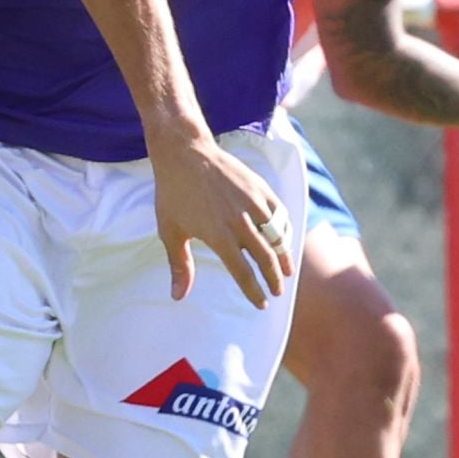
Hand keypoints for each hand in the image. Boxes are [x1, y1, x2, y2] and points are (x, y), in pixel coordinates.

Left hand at [149, 132, 295, 306]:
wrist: (185, 153)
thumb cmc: (173, 193)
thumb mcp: (171, 231)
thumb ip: (180, 265)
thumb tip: (178, 296)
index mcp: (219, 236)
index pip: (243, 273)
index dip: (254, 291)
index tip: (261, 304)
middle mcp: (240, 222)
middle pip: (266, 258)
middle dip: (274, 278)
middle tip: (278, 291)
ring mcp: (252, 203)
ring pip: (277, 237)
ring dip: (284, 256)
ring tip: (287, 270)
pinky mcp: (259, 188)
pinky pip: (279, 213)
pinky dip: (284, 229)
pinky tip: (283, 239)